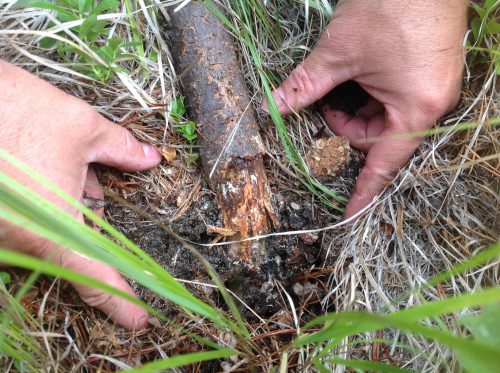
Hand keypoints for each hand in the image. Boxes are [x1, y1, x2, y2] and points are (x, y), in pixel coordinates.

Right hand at [0, 60, 161, 328]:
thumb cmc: (16, 109)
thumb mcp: (82, 128)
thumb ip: (121, 149)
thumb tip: (151, 158)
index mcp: (51, 230)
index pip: (94, 277)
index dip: (119, 302)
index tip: (138, 321)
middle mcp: (17, 242)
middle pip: (70, 243)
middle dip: (86, 212)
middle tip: (87, 178)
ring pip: (46, 230)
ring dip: (62, 203)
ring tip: (60, 167)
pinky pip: (24, 223)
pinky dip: (41, 203)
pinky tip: (40, 171)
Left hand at [270, 0, 466, 218]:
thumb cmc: (389, 6)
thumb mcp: (339, 53)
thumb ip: (305, 86)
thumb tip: (273, 106)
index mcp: (417, 107)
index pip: (383, 163)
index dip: (363, 191)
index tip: (349, 214)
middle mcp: (431, 104)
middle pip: (379, 138)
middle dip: (345, 128)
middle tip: (324, 105)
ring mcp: (432, 88)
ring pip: (384, 118)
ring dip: (355, 108)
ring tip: (338, 82)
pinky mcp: (427, 73)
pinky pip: (393, 100)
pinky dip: (368, 94)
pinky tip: (354, 74)